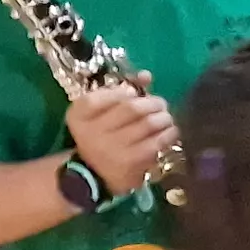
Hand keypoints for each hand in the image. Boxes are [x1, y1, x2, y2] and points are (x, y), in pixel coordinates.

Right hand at [66, 79, 177, 194]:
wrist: (96, 173)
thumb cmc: (101, 135)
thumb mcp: (98, 112)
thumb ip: (118, 90)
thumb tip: (146, 75)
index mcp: (79, 117)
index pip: (99, 96)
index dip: (121, 91)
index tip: (133, 93)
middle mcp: (92, 133)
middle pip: (131, 107)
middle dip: (153, 102)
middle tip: (160, 104)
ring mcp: (112, 150)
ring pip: (148, 123)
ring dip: (164, 117)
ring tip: (166, 118)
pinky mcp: (130, 164)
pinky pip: (156, 143)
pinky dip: (168, 133)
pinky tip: (170, 131)